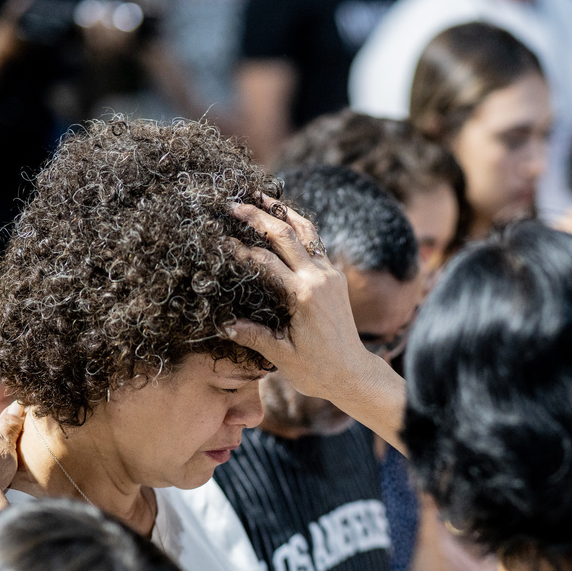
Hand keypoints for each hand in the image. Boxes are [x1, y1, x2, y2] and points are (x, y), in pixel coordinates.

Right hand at [224, 197, 374, 400]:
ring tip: (260, 196)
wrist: (353, 373)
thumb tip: (223, 324)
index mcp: (304, 296)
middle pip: (285, 236)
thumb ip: (254, 336)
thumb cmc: (317, 370)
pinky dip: (299, 227)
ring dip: (282, 212)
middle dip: (257, 217)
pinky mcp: (335, 276)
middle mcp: (319, 278)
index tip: (218, 238)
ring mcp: (330, 274)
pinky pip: (316, 243)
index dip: (239, 249)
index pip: (265, 263)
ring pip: (306, 231)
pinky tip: (284, 218)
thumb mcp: (282, 356)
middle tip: (232, 204)